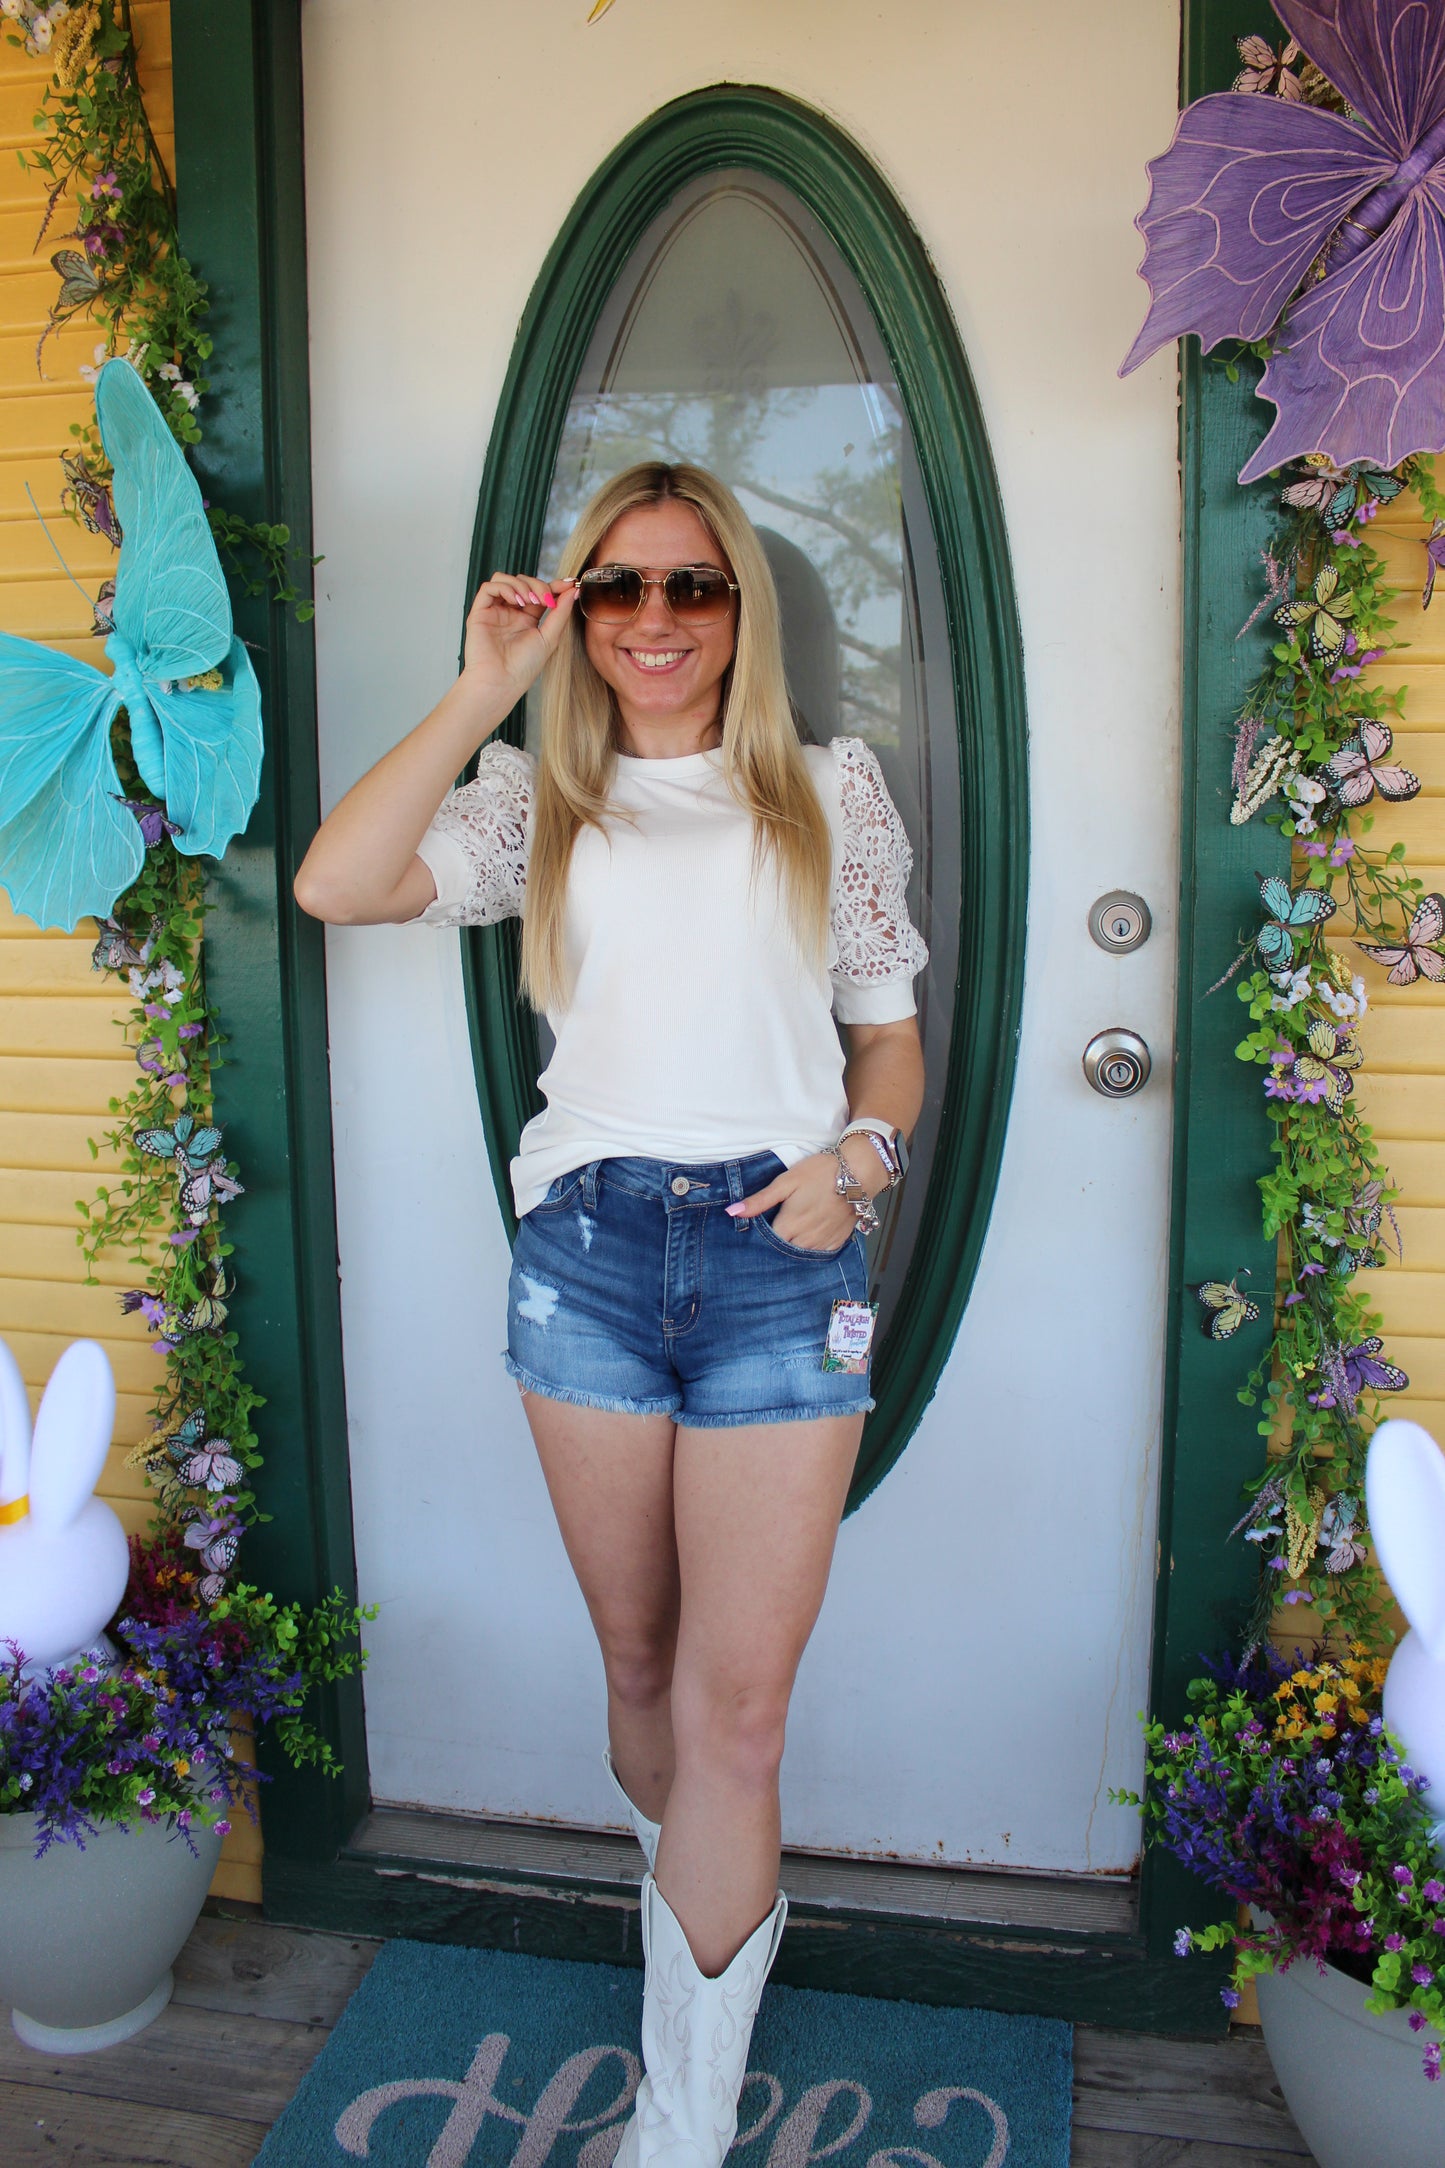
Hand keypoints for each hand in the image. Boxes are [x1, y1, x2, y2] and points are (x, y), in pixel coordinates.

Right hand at [460, 571, 578, 709]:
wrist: (501, 682)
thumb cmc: (524, 667)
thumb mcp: (550, 637)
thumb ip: (560, 612)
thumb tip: (573, 590)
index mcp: (527, 620)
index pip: (539, 592)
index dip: (553, 585)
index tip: (568, 584)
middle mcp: (510, 613)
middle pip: (522, 582)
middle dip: (537, 585)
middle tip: (545, 599)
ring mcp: (494, 611)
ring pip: (504, 580)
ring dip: (521, 585)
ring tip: (529, 601)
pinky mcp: (480, 612)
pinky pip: (489, 587)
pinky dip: (504, 588)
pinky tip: (515, 601)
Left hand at [727, 1152, 859, 1249]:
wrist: (858, 1173)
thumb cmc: (821, 1172)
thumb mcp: (786, 1181)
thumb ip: (760, 1200)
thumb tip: (733, 1212)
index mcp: (789, 1225)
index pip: (766, 1245)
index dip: (759, 1241)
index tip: (756, 1234)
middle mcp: (805, 1239)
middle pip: (783, 1253)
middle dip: (775, 1248)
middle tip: (774, 1233)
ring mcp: (823, 1243)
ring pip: (801, 1256)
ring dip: (793, 1249)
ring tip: (792, 1235)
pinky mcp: (837, 1242)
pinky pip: (820, 1254)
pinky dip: (812, 1249)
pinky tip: (809, 1238)